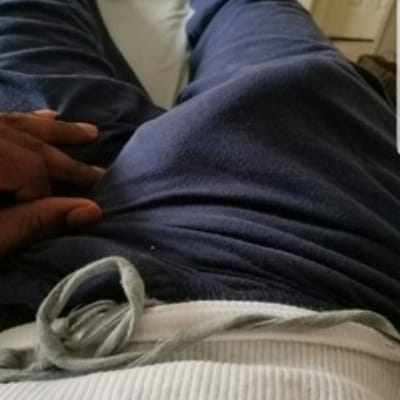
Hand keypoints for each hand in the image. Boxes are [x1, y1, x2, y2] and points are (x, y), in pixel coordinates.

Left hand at [0, 110, 103, 256]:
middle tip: (100, 173)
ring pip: (17, 124)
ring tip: (89, 132)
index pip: (28, 165)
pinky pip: (2, 119)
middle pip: (29, 143)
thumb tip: (93, 211)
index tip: (51, 214)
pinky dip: (26, 121)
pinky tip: (44, 116)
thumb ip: (37, 221)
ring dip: (55, 131)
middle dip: (65, 162)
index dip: (44, 191)